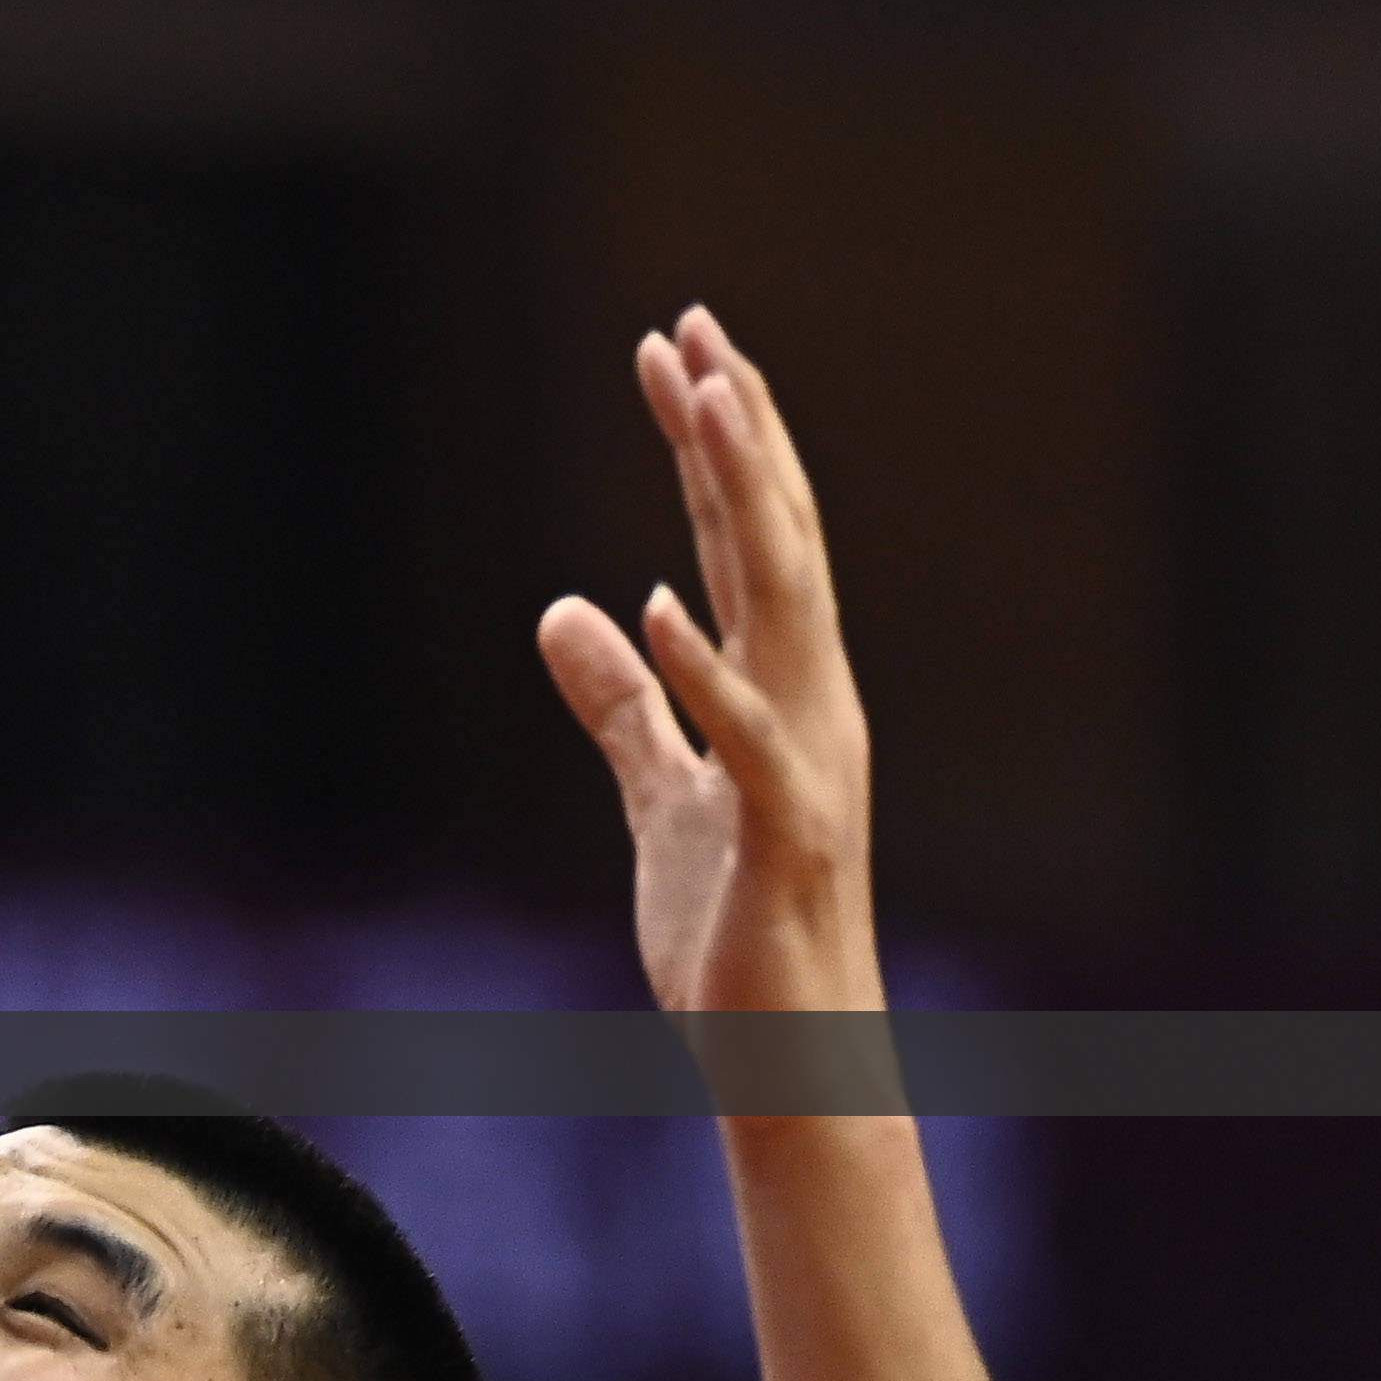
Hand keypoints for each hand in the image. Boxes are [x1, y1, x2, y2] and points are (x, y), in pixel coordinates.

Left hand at [536, 310, 885, 1018]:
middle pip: (773, 541)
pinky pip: (748, 739)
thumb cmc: (733, 932)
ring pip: (780, 605)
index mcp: (781, 689)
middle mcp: (811, 702)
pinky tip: (662, 599)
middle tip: (692, 328)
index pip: (745, 539)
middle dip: (734, 433)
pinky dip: (706, 669)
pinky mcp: (785, 831)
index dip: (715, 443)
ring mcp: (807, 761)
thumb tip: (569, 612)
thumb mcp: (655, 799)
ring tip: (702, 408)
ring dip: (740, 504)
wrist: (786, 1052)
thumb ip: (621, 707)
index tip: (676, 349)